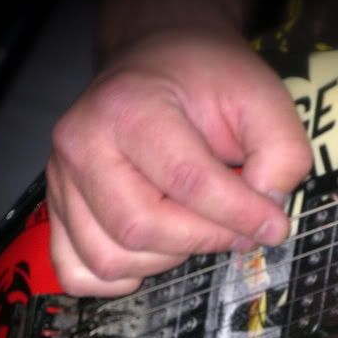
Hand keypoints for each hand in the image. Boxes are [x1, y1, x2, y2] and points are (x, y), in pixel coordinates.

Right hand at [46, 28, 311, 296]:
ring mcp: (62, 179)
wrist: (155, 61)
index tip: (273, 225)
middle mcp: (82, 143)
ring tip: (197, 227)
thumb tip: (268, 213)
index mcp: (129, 105)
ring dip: (167, 259)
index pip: (186, 181)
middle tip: (238, 230)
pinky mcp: (57, 210)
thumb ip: (280, 151)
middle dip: (204, 239)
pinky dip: (119, 276)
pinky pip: (77, 271)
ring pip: (110, 258)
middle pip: (141, 227)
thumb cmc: (205, 79)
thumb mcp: (261, 95)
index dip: (237, 214)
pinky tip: (154, 251)